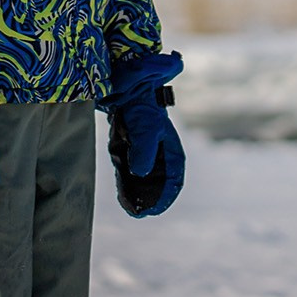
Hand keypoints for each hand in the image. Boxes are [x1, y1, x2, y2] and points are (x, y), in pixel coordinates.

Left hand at [106, 51, 185, 217]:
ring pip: (144, 178)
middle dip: (153, 197)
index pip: (174, 176)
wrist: (122, 83)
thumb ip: (144, 151)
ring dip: (140, 193)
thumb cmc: (140, 103)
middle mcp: (158, 149)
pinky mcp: (128, 146)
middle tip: (142, 213)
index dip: (167, 194)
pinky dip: (128, 184)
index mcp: (169, 145)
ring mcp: (143, 148)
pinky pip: (130, 171)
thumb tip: (141, 173)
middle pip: (159, 180)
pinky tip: (124, 196)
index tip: (156, 209)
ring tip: (133, 209)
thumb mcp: (145, 127)